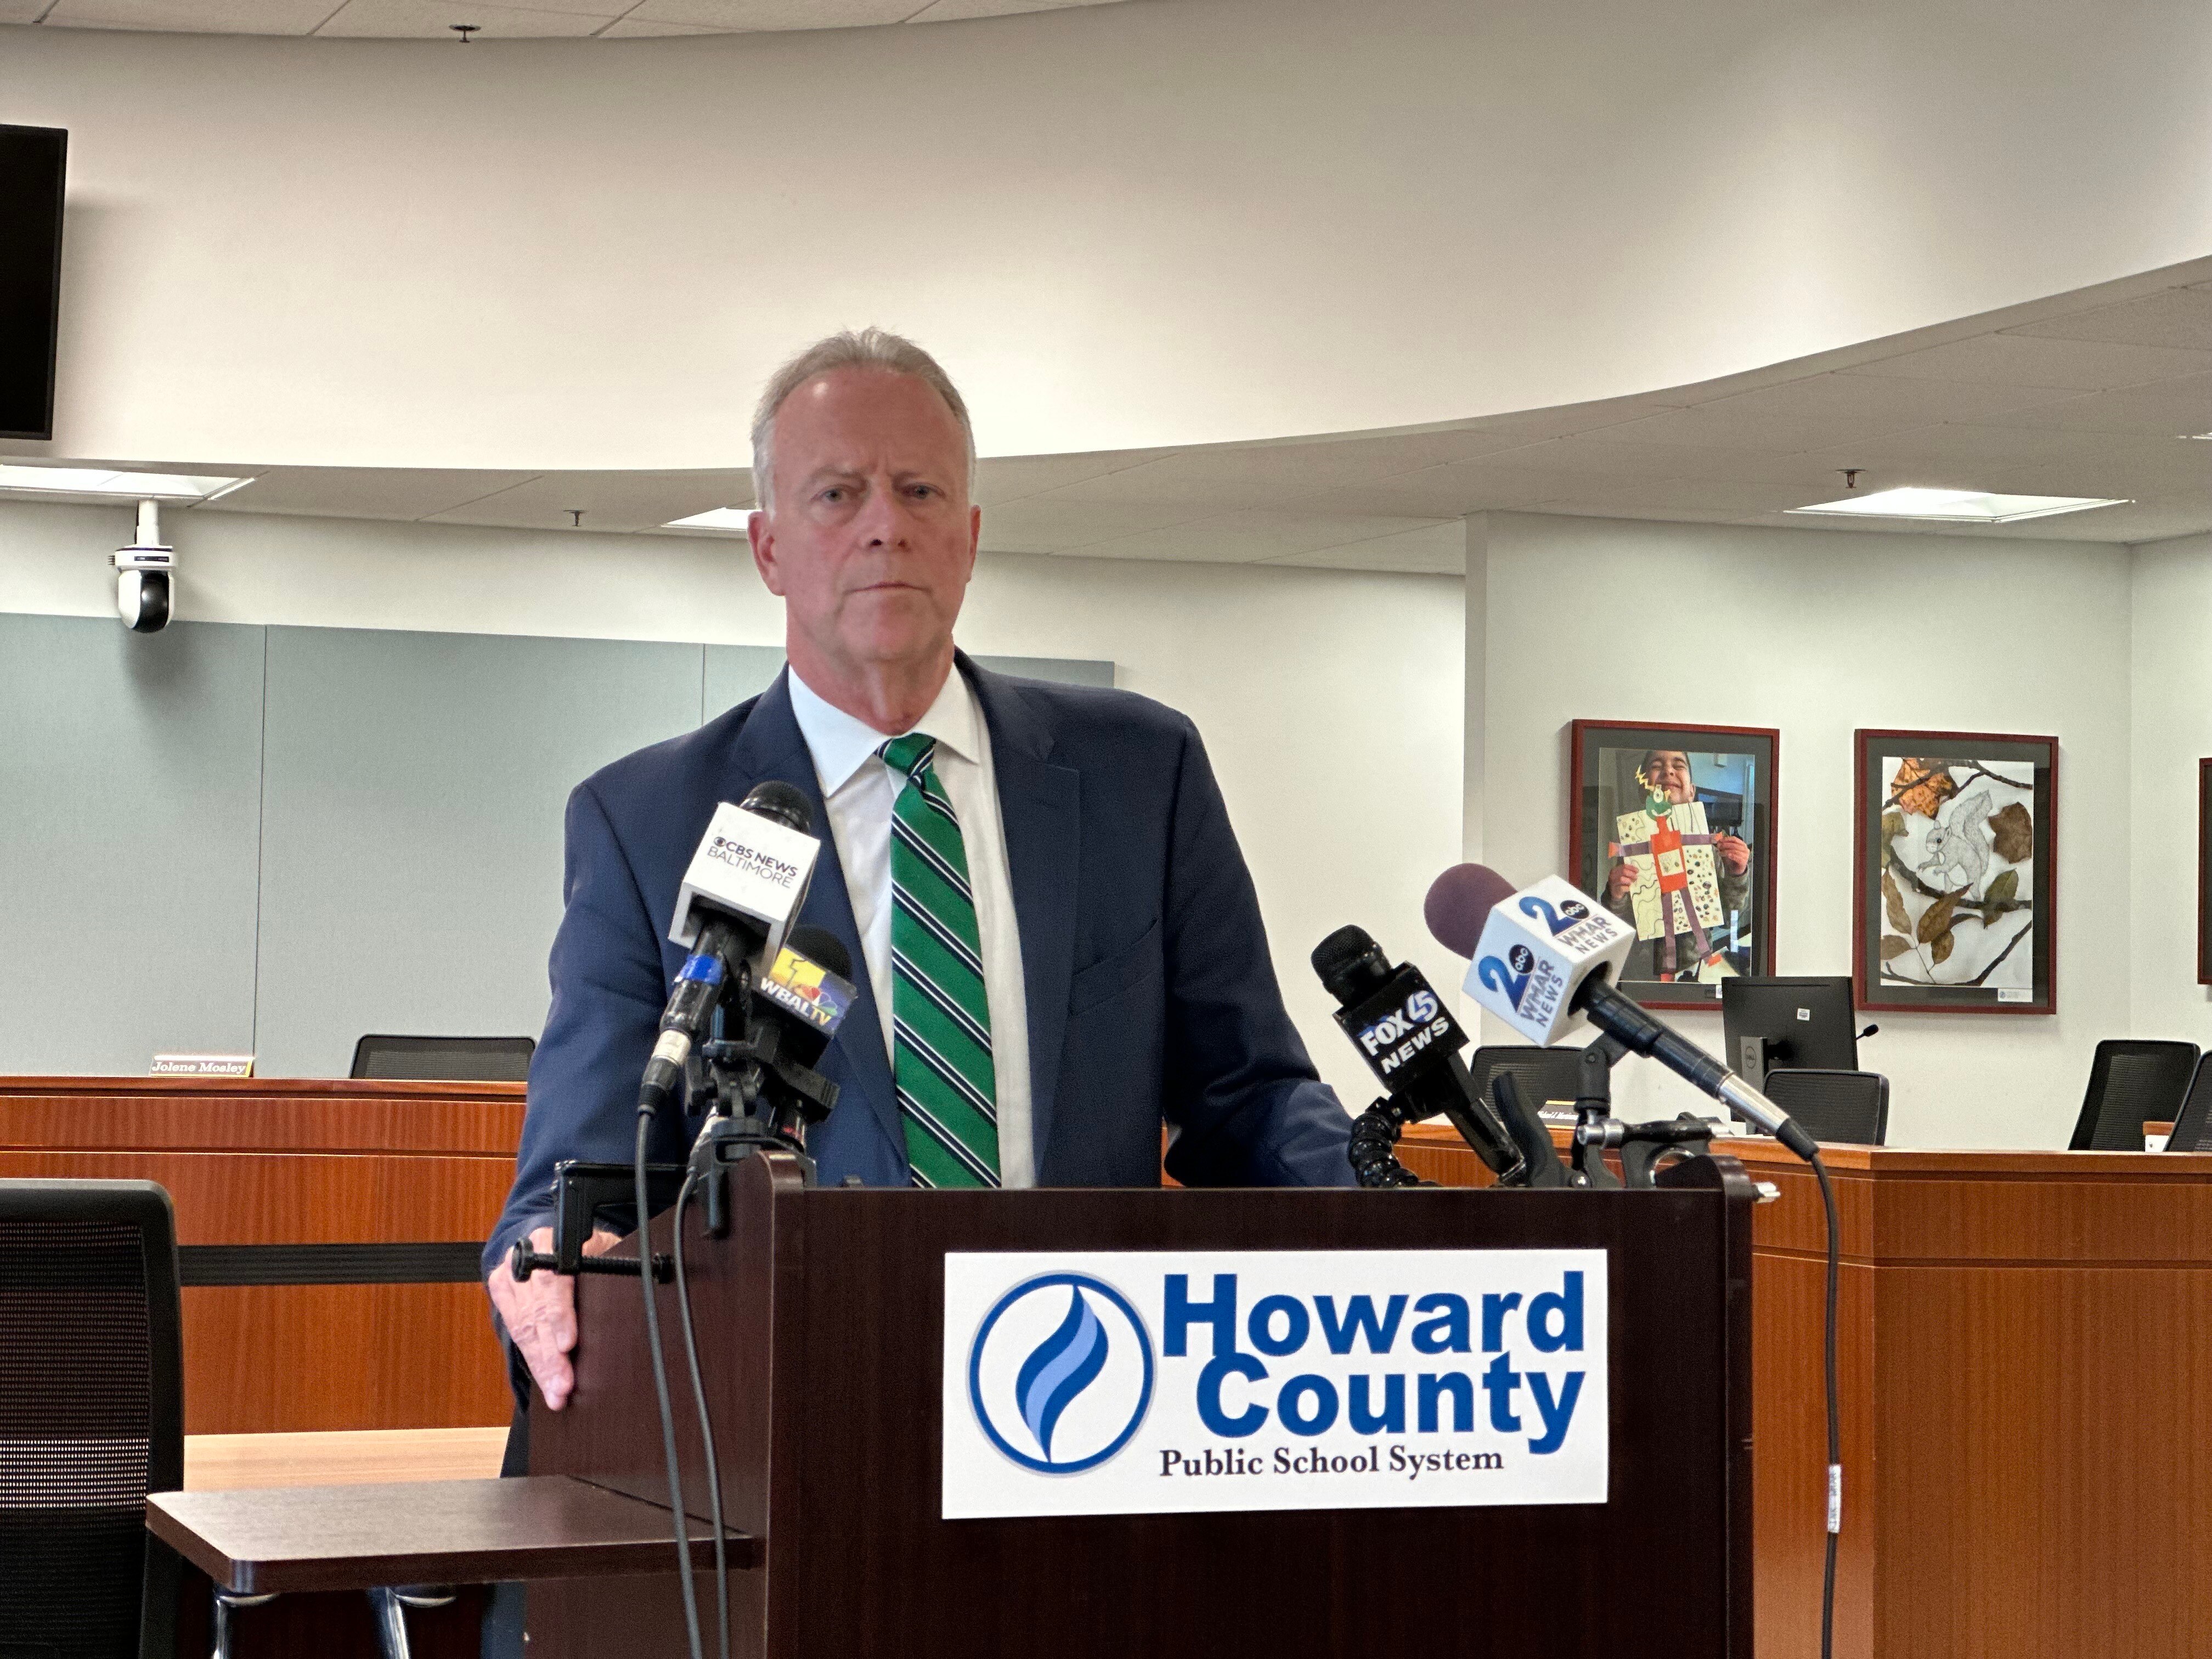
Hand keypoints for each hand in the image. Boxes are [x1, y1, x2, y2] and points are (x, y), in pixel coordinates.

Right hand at [485, 1224, 620, 1411]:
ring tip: (556, 1390)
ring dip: (541, 1364)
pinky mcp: (501, 1290)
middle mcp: (525, 1258)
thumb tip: (622, 1304)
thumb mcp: (605, 1250)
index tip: (568, 1344)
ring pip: (524, 1327)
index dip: (559, 1316)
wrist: (558, 1239)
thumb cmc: (591, 1248)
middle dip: (550, 1355)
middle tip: (563, 1384)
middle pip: (536, 1313)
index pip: (553, 1282)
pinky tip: (544, 1379)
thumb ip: (606, 1270)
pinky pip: (515, 1331)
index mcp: (551, 1240)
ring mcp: (510, 1274)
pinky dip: (532, 1359)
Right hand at [1606, 863, 1637, 901]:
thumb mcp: (1623, 875)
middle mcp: (1612, 875)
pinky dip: (1627, 887)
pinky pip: (1622, 888)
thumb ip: (1628, 871)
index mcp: (1615, 870)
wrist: (1614, 892)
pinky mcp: (1615, 890)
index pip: (1624, 866)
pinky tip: (1629, 888)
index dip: (1632, 868)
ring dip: (1629, 880)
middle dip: (1631, 874)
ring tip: (1632, 882)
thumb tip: (1636, 870)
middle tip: (1636, 877)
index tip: (1637, 871)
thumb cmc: (1620, 882)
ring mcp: (1613, 883)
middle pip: (1623, 872)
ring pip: (1621, 879)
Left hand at [1714, 834, 1749, 875]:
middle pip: (1734, 844)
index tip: (1719, 840)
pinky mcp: (1744, 862)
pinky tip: (1725, 855)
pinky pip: (1736, 857)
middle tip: (1718, 846)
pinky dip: (1730, 855)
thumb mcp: (1727, 850)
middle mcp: (1745, 849)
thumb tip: (1718, 841)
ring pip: (1735, 851)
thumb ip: (1724, 845)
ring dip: (1726, 851)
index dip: (1726, 839)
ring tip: (1720, 852)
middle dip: (1725, 845)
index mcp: (1742, 844)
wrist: (1736, 870)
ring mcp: (1745, 856)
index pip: (1734, 839)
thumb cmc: (1732, 859)